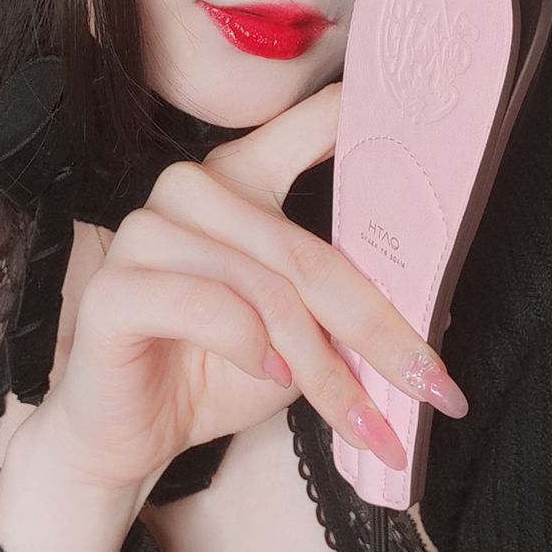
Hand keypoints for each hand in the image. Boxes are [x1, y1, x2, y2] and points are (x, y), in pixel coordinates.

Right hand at [29, 78, 467, 496]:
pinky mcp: (116, 288)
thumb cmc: (217, 374)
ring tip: (349, 414)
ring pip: (265, 290)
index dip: (366, 116)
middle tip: (428, 384)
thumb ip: (345, 300)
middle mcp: (191, 191)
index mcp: (240, 179)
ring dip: (317, 365)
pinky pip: (208, 306)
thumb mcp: (302, 334)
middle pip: (307, 254)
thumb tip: (435, 305)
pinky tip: (266, 376)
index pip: (310, 123)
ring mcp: (145, 233)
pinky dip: (248, 347)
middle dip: (375, 333)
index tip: (429, 114)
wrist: (132, 437)